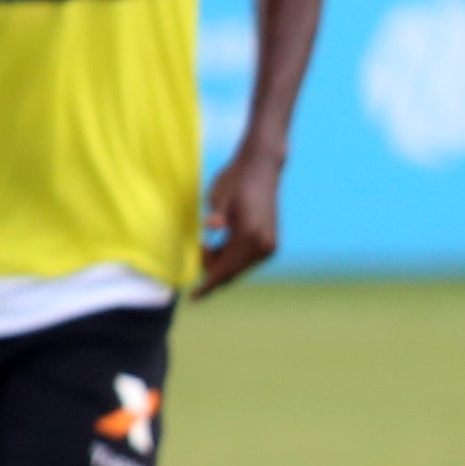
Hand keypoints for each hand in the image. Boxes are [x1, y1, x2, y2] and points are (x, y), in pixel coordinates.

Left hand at [200, 140, 284, 293]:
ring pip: (239, 268)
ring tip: (210, 243)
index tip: (193, 298)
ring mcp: (270, 245)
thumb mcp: (220, 196)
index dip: (208, 285)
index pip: (225, 269)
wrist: (262, 167)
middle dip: (212, 268)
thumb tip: (210, 228)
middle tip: (200, 246)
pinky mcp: (271, 243)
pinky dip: (231, 257)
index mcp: (251, 235)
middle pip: (232, 272)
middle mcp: (264, 244)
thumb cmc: (236, 180)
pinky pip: (246, 260)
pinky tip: (223, 243)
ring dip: (222, 262)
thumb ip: (216, 216)